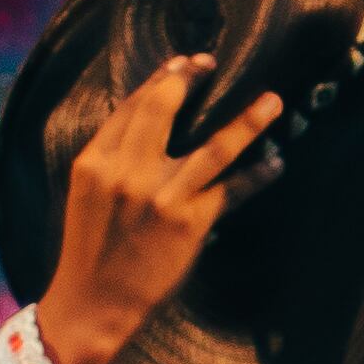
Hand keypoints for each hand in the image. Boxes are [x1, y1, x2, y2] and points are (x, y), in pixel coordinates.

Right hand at [32, 51, 279, 363]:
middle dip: (190, 79)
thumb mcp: (87, 193)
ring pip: (215, 146)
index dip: (160, 79)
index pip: (131, 107)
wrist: (93, 301)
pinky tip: (275, 164)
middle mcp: (127, 172)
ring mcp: (161, 196)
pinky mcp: (189, 222)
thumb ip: (112, 156)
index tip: (181, 63)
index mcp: (94, 161)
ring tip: (272, 101)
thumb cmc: (91, 247)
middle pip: (164, 109)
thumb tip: (147, 118)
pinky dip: (257, 176)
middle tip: (212, 62)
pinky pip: (232, 190)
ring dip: (248, 121)